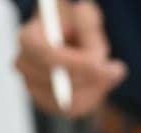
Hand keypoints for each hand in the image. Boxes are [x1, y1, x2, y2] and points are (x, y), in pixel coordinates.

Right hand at [15, 2, 126, 116]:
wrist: (70, 47)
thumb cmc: (75, 29)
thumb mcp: (83, 18)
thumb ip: (86, 19)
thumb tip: (84, 15)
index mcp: (28, 40)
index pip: (47, 57)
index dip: (75, 63)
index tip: (99, 62)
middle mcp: (25, 66)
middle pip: (58, 81)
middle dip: (90, 77)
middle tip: (116, 69)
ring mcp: (33, 89)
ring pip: (70, 97)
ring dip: (96, 86)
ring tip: (109, 70)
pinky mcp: (49, 105)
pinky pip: (76, 108)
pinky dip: (94, 97)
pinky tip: (100, 82)